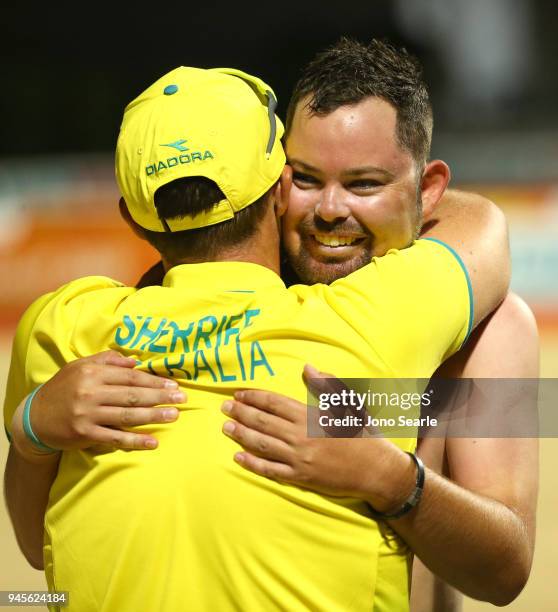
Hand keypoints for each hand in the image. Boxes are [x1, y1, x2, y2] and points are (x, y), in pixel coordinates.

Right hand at [10, 351, 184, 456]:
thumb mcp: (81, 366)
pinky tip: (153, 442)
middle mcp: (90, 392)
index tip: (173, 384)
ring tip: (174, 415)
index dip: (154, 380)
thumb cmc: (64, 388)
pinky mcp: (85, 434)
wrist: (35, 417)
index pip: (131, 376)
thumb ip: (108, 360)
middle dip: (160, 396)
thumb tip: (135, 361)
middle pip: (133, 394)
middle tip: (182, 398)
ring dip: (154, 416)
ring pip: (127, 415)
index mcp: (92, 372)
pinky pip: (115, 437)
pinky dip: (135, 440)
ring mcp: (88, 414)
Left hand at [221, 365, 413, 509]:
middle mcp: (300, 436)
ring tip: (226, 427)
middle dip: (241, 413)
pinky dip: (252, 463)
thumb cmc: (363, 433)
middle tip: (224, 408)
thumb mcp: (349, 403)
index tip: (238, 393)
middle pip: (263, 421)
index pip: (274, 403)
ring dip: (241, 434)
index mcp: (310, 415)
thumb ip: (326, 385)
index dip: (253, 397)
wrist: (377, 469)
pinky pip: (270, 470)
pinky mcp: (300, 478)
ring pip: (262, 444)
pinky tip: (238, 457)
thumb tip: (307, 368)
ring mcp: (298, 459)